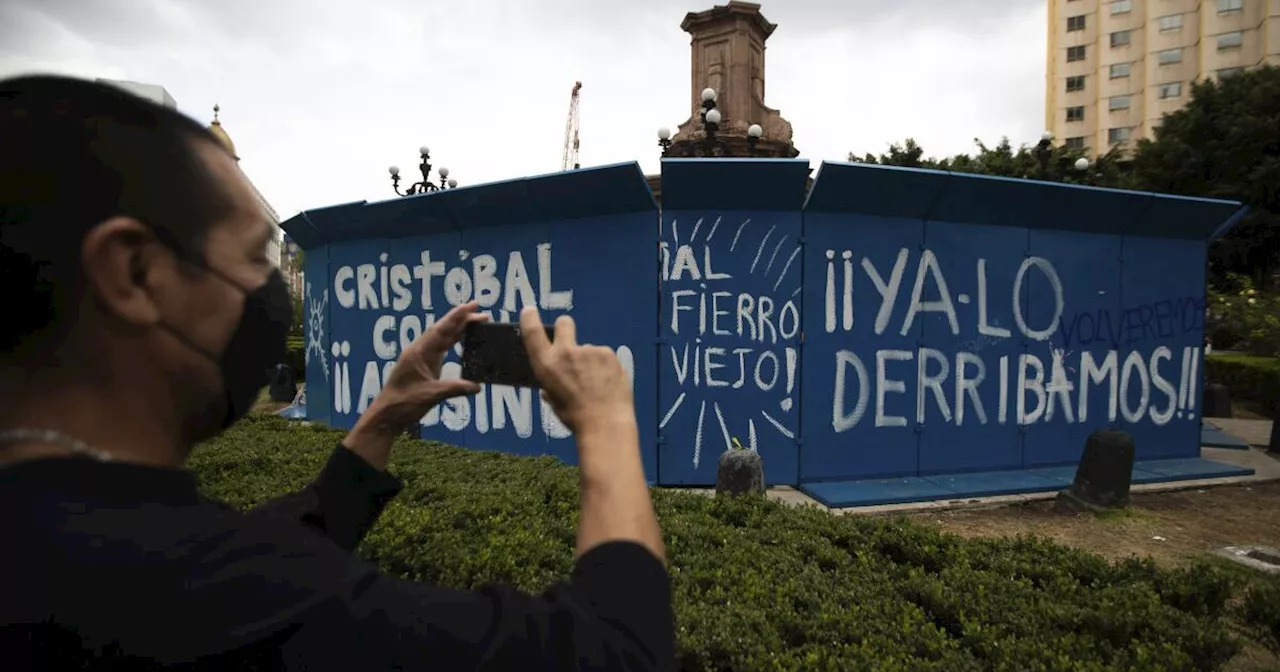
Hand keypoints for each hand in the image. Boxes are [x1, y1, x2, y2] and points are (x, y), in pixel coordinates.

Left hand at [368, 301, 487, 427]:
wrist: (387, 415)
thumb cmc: (403, 404)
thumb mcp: (431, 396)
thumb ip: (454, 389)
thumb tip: (476, 386)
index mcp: (419, 353)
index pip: (441, 330)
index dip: (456, 317)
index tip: (470, 306)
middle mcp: (420, 351)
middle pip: (443, 330)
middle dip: (460, 318)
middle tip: (479, 309)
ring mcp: (421, 358)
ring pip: (442, 337)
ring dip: (458, 328)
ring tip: (476, 321)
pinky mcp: (424, 366)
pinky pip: (441, 348)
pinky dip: (453, 341)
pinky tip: (462, 339)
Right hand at [519, 307, 633, 435]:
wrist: (605, 423)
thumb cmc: (576, 417)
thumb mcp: (554, 403)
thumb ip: (550, 388)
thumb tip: (549, 387)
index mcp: (547, 365)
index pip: (532, 332)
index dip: (529, 318)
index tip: (529, 311)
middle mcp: (566, 352)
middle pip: (564, 324)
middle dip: (565, 328)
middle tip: (570, 344)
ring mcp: (589, 351)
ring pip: (588, 349)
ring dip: (590, 360)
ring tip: (596, 384)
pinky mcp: (608, 354)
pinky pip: (604, 357)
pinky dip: (605, 367)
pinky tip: (607, 383)